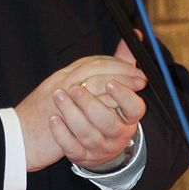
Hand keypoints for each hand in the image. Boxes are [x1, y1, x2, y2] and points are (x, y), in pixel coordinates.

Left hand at [16, 49, 146, 172]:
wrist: (91, 142)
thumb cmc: (105, 107)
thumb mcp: (116, 87)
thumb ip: (124, 62)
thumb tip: (134, 33)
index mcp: (130, 118)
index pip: (135, 109)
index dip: (124, 97)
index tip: (110, 83)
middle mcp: (118, 136)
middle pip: (108, 122)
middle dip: (91, 104)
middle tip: (75, 88)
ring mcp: (99, 148)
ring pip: (88, 134)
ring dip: (72, 114)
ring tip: (58, 96)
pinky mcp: (81, 156)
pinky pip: (71, 147)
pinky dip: (61, 133)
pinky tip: (53, 118)